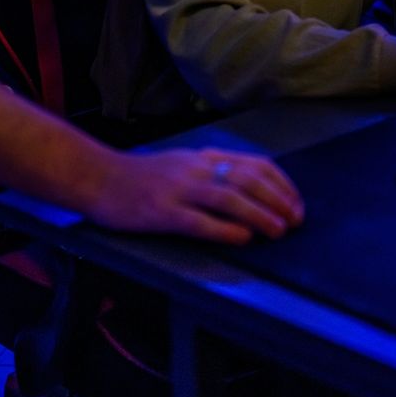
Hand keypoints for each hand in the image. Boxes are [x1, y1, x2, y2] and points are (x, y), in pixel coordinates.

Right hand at [89, 147, 304, 244]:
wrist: (99, 177)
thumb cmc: (143, 176)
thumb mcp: (185, 165)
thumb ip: (215, 173)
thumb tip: (254, 192)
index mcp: (205, 158)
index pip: (255, 164)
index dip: (281, 184)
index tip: (296, 203)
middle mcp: (197, 169)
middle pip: (247, 180)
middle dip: (277, 200)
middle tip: (295, 220)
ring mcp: (179, 189)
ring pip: (228, 198)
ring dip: (259, 214)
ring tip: (278, 230)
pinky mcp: (161, 212)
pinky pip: (198, 221)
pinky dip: (224, 229)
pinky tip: (243, 238)